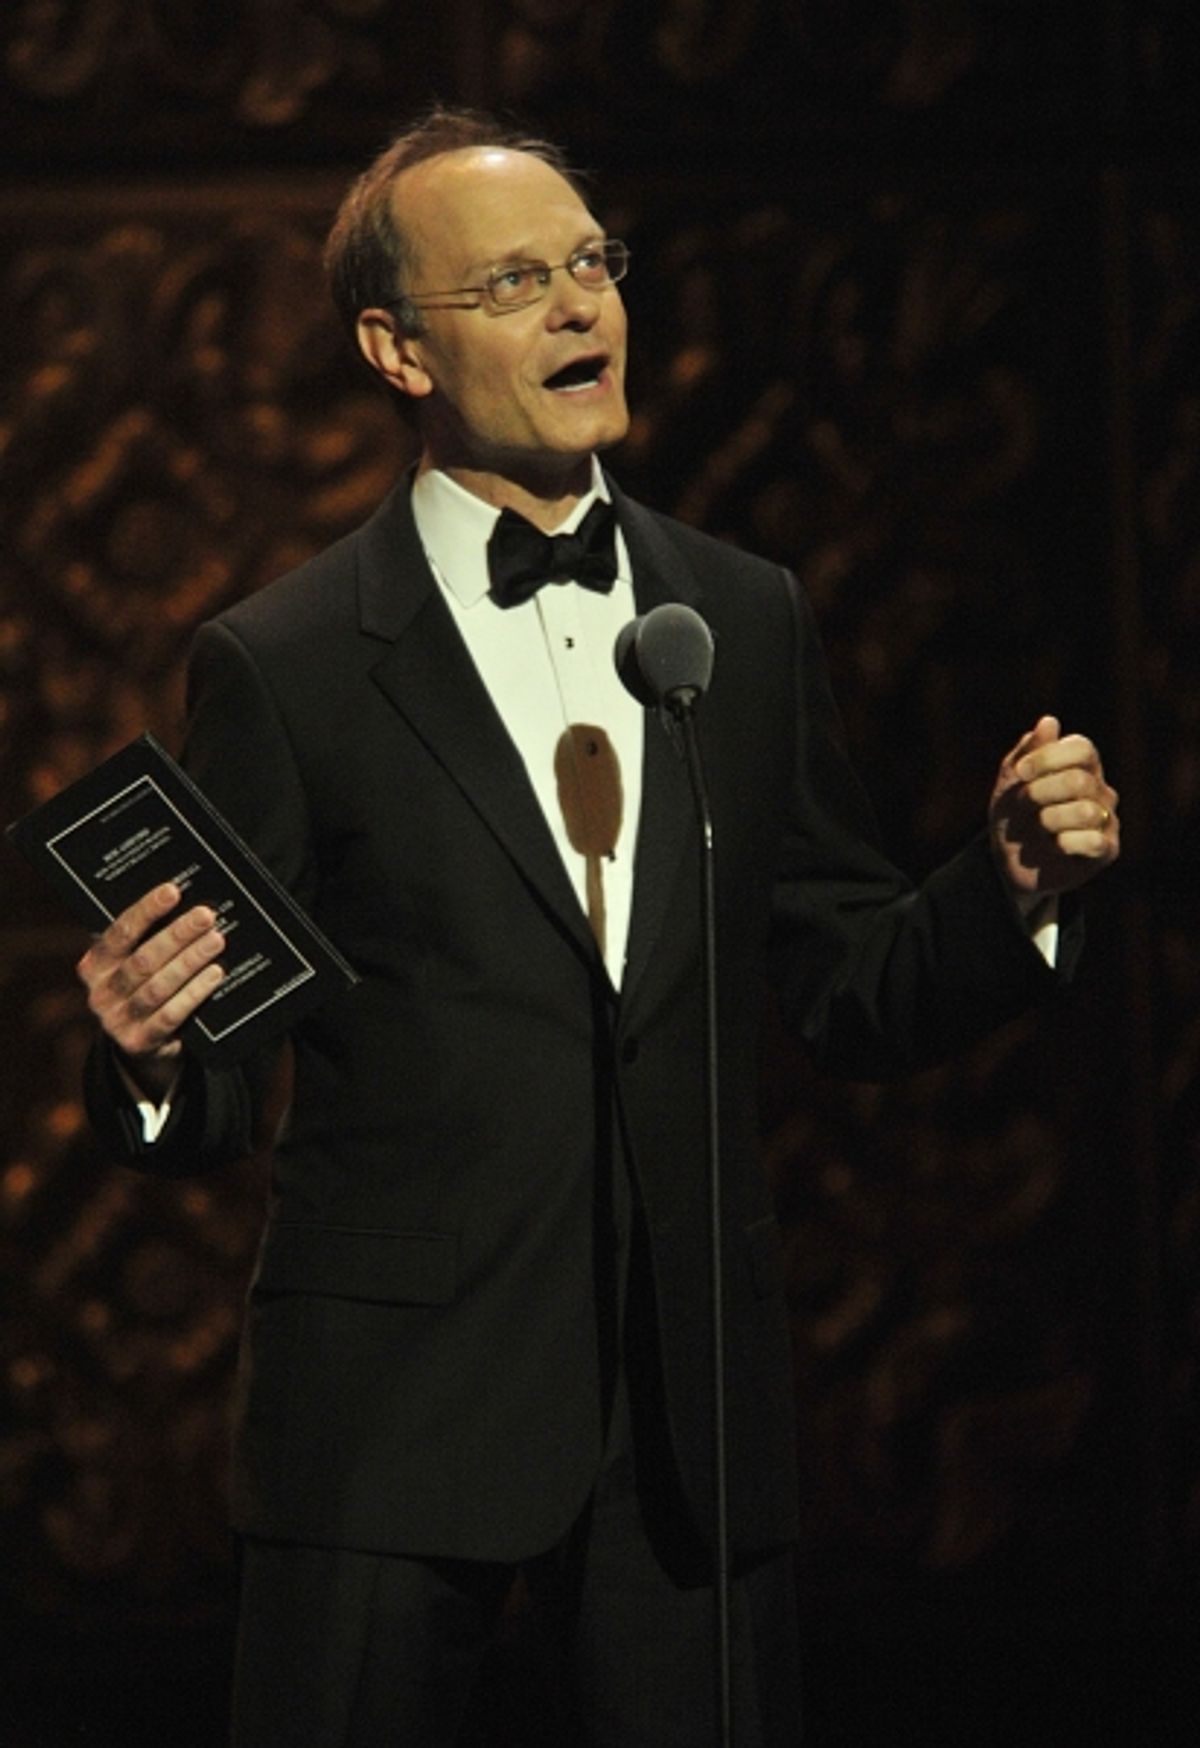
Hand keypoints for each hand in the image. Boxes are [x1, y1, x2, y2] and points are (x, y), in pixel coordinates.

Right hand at [76, 882, 224, 1097]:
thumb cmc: (144, 990)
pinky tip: (214, 975)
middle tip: (206, 916)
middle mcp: (100, 993)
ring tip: (216, 941)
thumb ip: (150, 940)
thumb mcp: (136, 965)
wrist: (140, 1046)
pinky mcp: (138, 1043)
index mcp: (95, 965)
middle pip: (143, 959)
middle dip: (177, 935)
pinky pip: (169, 1016)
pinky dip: (194, 993)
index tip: (172, 891)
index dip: (146, 911)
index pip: (120, 932)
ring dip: (190, 961)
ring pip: (157, 987)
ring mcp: (116, 1021)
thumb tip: (187, 906)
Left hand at [989, 714, 1119, 898]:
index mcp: (1082, 767)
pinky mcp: (1107, 850)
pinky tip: (1053, 846)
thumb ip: (1027, 752)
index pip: (1082, 748)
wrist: (1009, 864)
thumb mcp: (1010, 783)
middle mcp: (1101, 790)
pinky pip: (1094, 841)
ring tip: (1037, 829)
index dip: (1048, 758)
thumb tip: (1050, 721)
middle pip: (1079, 780)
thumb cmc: (1014, 817)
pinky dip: (1065, 843)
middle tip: (1023, 804)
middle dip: (1040, 793)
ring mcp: (1107, 820)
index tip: (1020, 773)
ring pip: (1086, 812)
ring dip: (1049, 819)